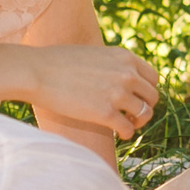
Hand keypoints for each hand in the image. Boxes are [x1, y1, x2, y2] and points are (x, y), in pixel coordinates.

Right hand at [32, 45, 160, 139]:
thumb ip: (112, 66)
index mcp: (125, 57)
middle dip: (145, 107)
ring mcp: (117, 94)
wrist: (37, 72)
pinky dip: (126, 133)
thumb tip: (120, 81)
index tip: (137, 98)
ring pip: (145, 113)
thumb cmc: (58, 63)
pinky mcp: (105, 113)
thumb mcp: (94, 54)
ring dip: (137, 122)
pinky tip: (118, 134)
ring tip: (125, 124)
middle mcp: (127, 74)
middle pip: (153, 97)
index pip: (153, 78)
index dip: (146, 91)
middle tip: (132, 115)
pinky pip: (128, 129)